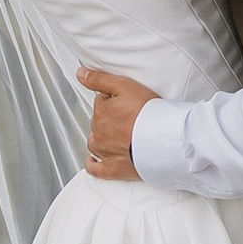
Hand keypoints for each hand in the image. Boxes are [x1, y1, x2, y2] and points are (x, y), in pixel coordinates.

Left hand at [78, 64, 155, 182]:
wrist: (162, 141)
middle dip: (110, 119)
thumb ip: (99, 79)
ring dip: (102, 139)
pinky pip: (95, 169)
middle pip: (99, 122)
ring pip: (95, 143)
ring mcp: (103, 152)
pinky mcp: (112, 169)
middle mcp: (98, 132)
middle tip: (128, 119)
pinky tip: (95, 161)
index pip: (101, 102)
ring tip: (118, 136)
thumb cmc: (148, 114)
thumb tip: (80, 74)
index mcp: (100, 112)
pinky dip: (93, 165)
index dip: (114, 101)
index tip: (126, 104)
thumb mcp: (124, 86)